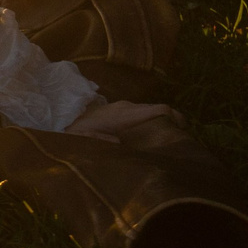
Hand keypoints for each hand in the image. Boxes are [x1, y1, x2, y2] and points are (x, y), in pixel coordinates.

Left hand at [65, 99, 179, 141]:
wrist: (63, 118)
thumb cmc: (74, 131)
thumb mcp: (84, 138)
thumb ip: (100, 140)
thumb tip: (118, 141)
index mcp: (123, 115)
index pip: (156, 109)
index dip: (175, 116)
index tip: (185, 129)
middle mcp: (126, 107)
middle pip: (157, 108)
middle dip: (173, 118)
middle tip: (184, 135)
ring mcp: (123, 106)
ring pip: (149, 109)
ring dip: (162, 118)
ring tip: (172, 134)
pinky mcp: (120, 109)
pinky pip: (141, 112)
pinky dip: (152, 118)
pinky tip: (154, 130)